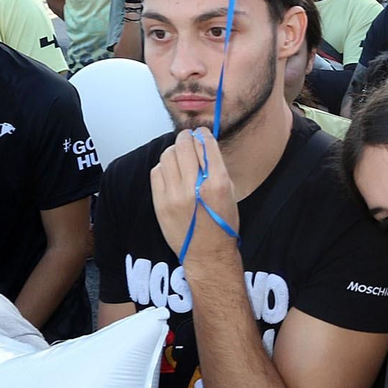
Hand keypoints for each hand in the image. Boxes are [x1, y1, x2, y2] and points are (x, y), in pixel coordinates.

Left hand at [150, 128, 240, 261]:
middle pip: (183, 145)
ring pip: (167, 155)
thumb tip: (203, 145)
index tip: (201, 133)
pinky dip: (164, 167)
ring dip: (174, 151)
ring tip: (179, 157)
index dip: (202, 134)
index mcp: (217, 183)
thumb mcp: (230, 193)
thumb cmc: (222, 224)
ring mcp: (174, 195)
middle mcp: (194, 187)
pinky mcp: (159, 202)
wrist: (207, 253)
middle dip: (186, 138)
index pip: (205, 144)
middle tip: (188, 139)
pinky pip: (157, 171)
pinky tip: (171, 173)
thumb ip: (217, 168)